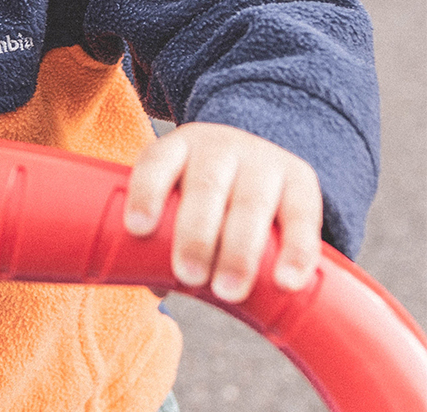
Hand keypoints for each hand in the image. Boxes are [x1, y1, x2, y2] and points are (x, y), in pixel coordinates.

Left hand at [123, 122, 322, 302]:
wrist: (260, 158)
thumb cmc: (203, 192)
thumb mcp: (180, 195)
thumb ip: (163, 235)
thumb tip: (160, 286)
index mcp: (179, 148)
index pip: (157, 163)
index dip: (146, 193)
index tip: (138, 229)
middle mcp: (220, 148)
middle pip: (206, 187)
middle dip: (196, 235)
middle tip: (188, 276)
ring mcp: (263, 161)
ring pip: (251, 204)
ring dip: (239, 251)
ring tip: (228, 291)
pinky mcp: (302, 180)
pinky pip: (302, 217)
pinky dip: (296, 252)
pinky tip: (285, 281)